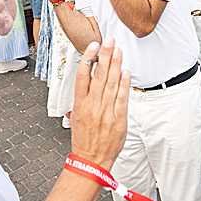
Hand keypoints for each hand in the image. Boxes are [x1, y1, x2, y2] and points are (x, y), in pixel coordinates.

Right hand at [69, 38, 129, 168]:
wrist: (91, 160)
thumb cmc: (83, 140)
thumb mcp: (75, 117)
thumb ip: (81, 101)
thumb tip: (85, 85)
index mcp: (80, 104)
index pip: (83, 76)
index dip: (88, 58)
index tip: (93, 45)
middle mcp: (92, 105)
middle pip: (98, 75)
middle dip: (104, 55)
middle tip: (108, 40)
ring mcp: (105, 112)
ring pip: (110, 83)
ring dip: (115, 65)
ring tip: (117, 50)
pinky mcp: (118, 119)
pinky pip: (121, 98)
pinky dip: (123, 84)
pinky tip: (125, 72)